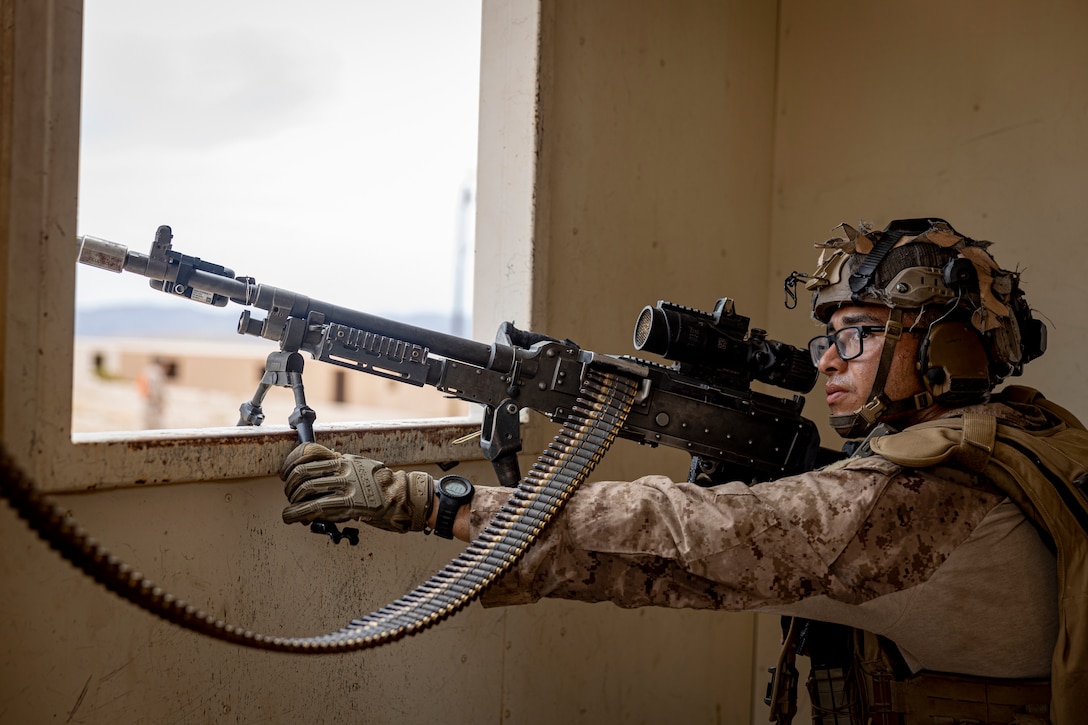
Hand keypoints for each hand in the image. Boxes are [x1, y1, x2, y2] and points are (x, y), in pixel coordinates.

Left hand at [279, 443, 432, 532]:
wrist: (402, 497)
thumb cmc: (382, 486)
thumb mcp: (359, 467)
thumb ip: (338, 468)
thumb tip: (316, 476)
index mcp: (343, 459)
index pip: (308, 451)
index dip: (290, 462)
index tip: (286, 473)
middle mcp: (342, 469)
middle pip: (302, 472)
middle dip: (289, 486)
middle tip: (290, 495)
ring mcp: (345, 485)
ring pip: (304, 489)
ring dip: (292, 501)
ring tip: (292, 508)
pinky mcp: (347, 504)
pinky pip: (313, 507)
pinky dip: (295, 514)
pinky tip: (291, 518)